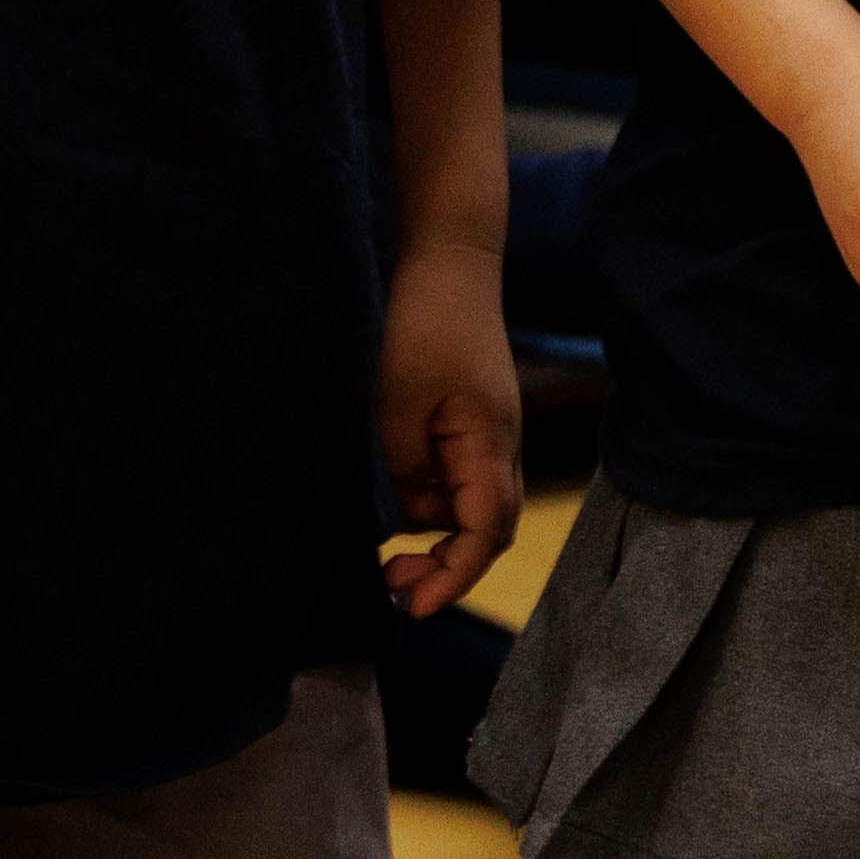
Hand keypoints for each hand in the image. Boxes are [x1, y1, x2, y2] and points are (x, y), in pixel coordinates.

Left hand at [378, 243, 524, 619]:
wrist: (444, 253)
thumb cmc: (423, 319)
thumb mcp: (395, 400)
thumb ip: (394, 466)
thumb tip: (388, 518)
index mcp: (490, 444)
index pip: (485, 533)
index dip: (453, 576)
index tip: (411, 605)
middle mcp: (494, 446)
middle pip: (476, 528)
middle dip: (436, 563)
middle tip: (384, 582)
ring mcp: (478, 432)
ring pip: (452, 502)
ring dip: (415, 524)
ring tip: (364, 535)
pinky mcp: (457, 417)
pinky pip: (439, 472)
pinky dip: (410, 490)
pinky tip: (372, 490)